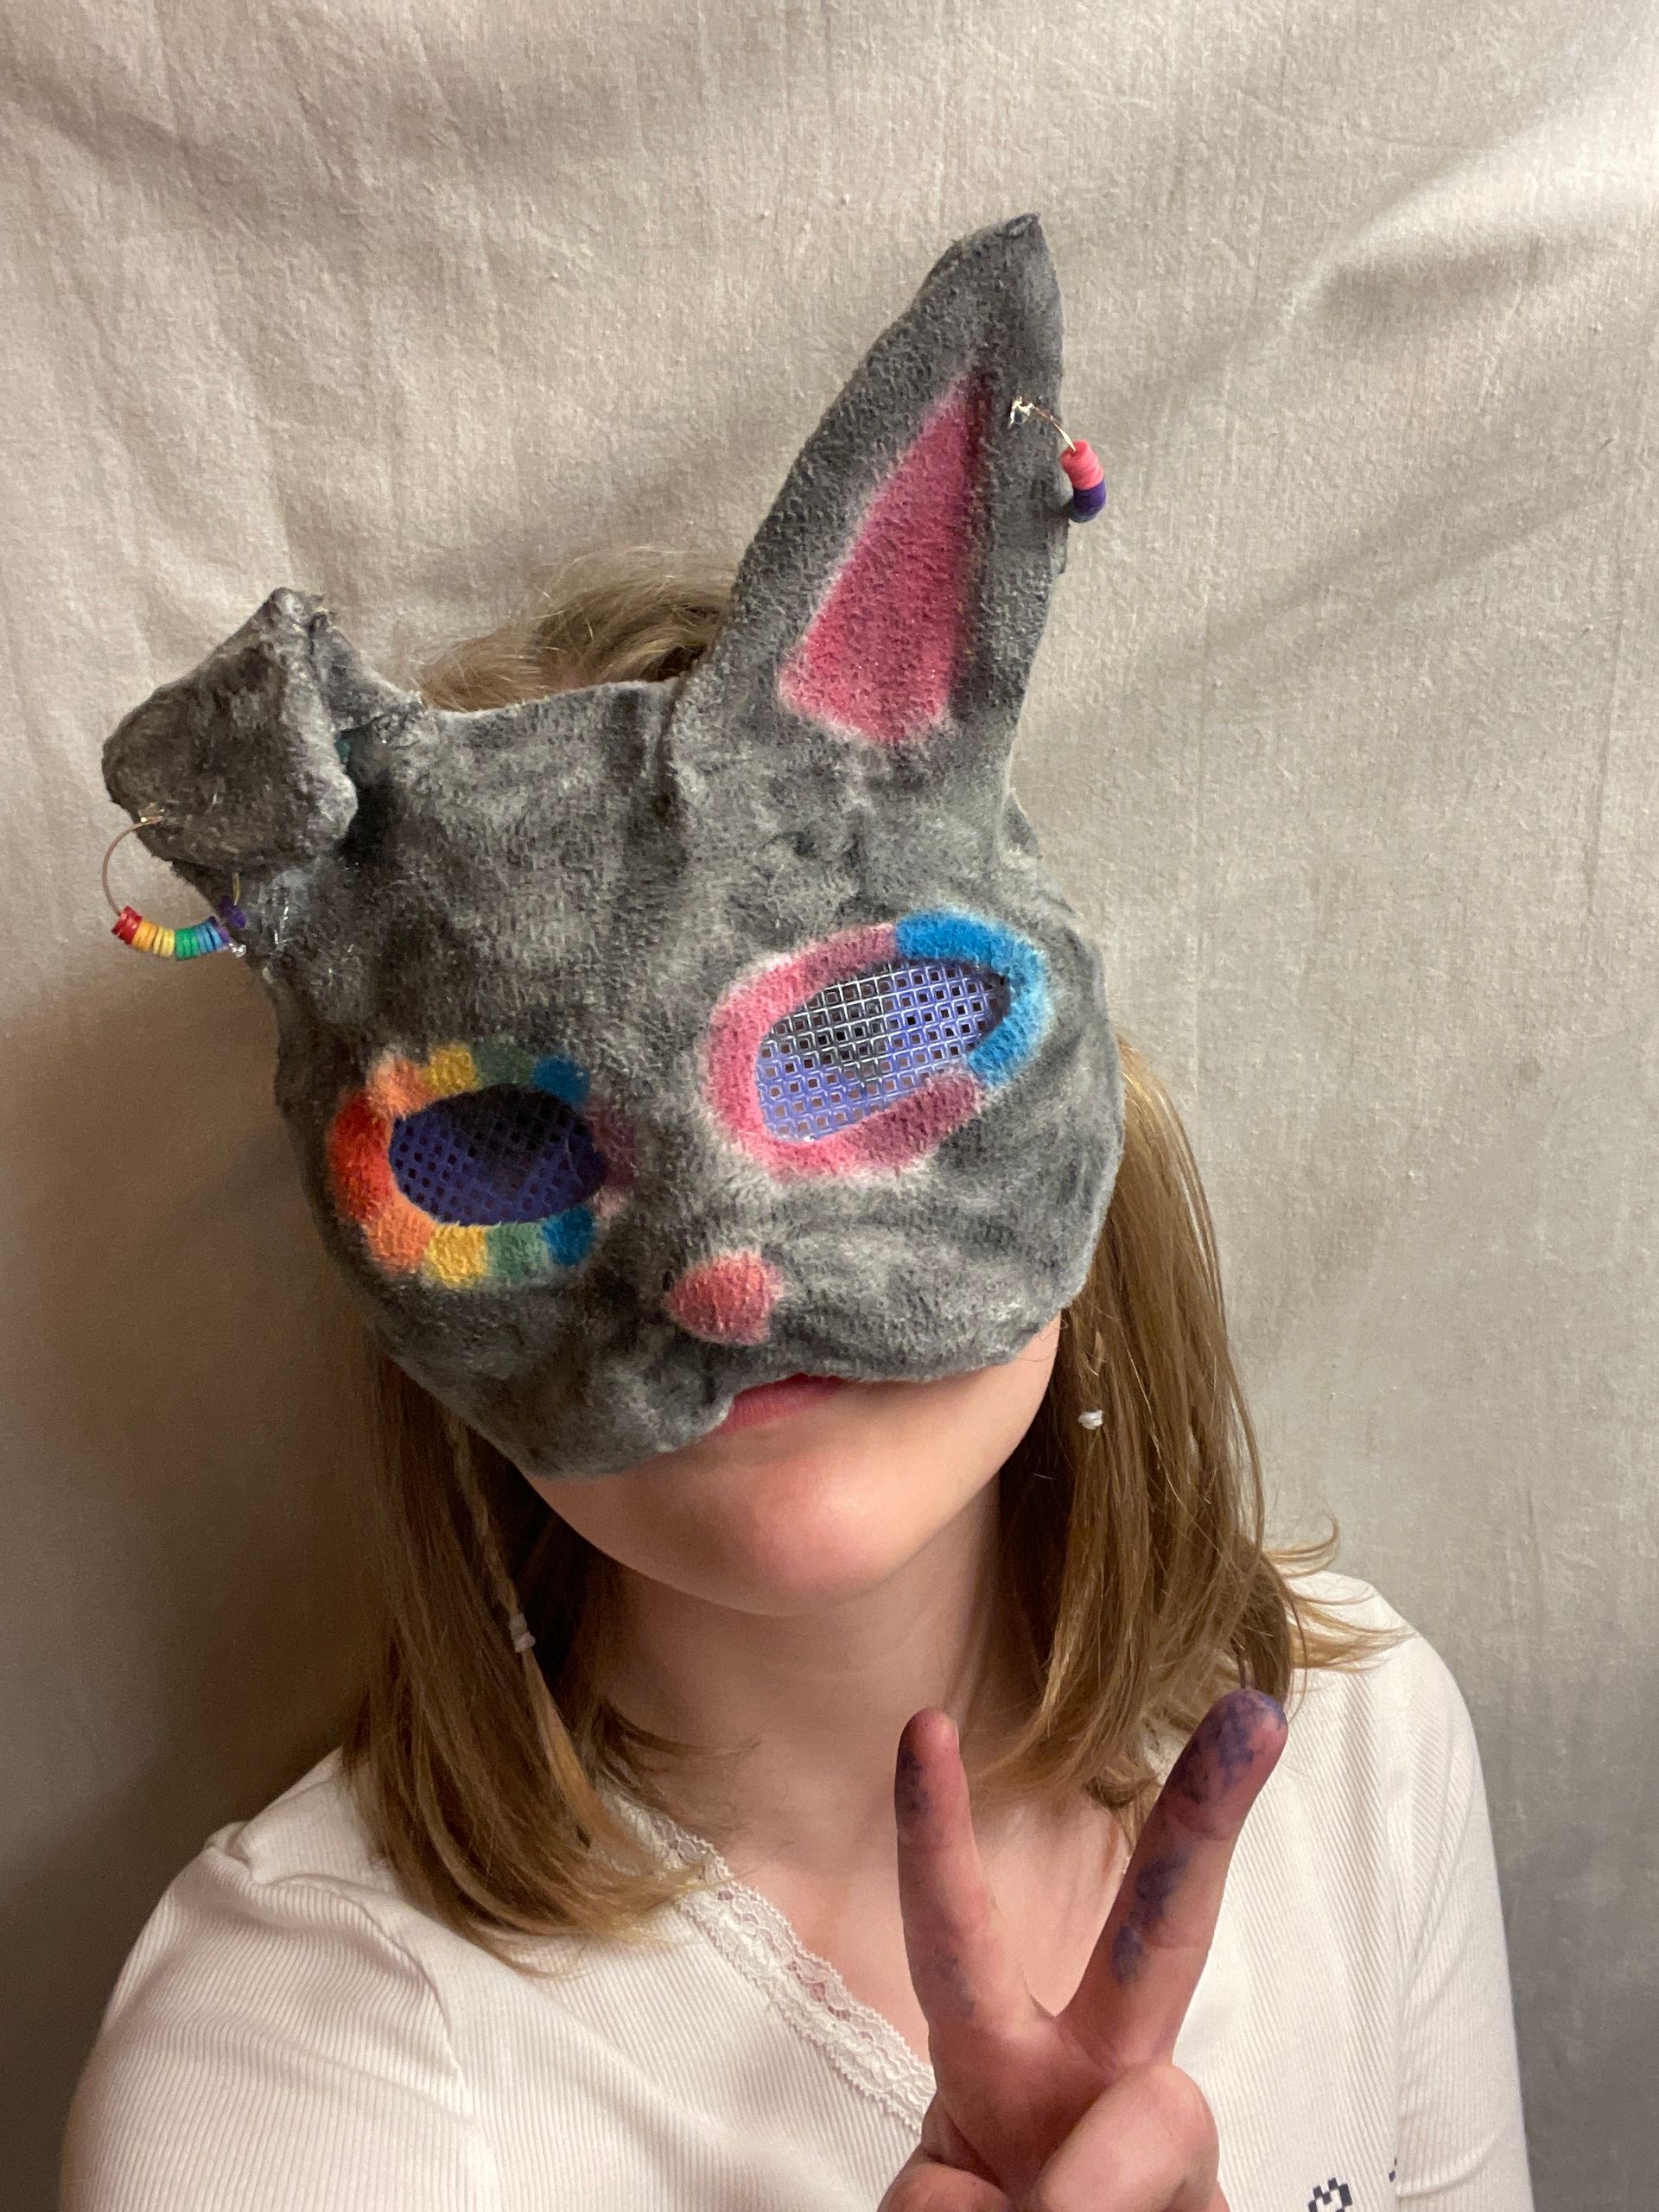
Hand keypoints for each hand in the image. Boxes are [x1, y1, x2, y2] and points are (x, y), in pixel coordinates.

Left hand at [877, 1687, 1286, 2211]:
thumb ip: (947, 2203)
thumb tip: (1042, 2197)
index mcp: (1008, 2070)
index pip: (961, 1942)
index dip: (933, 1837)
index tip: (924, 1723)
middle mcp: (1103, 2085)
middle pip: (1161, 1939)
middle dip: (1204, 1821)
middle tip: (1252, 1711)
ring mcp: (1181, 2149)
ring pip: (1162, 2130)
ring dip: (1077, 2201)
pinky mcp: (1221, 2204)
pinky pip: (1126, 2211)